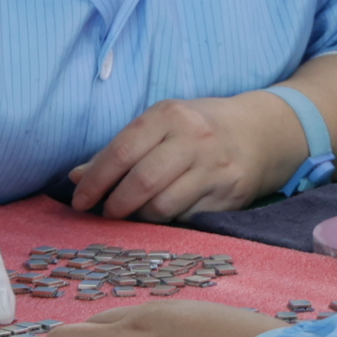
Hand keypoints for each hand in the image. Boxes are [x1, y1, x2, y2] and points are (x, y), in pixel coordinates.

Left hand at [70, 92, 308, 222]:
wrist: (261, 132)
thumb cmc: (198, 129)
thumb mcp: (160, 125)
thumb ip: (118, 150)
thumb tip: (76, 176)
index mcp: (169, 115)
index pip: (121, 151)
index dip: (95, 181)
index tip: (80, 200)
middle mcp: (194, 138)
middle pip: (142, 182)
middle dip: (115, 205)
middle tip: (106, 214)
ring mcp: (214, 167)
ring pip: (163, 206)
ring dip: (140, 218)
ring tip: (134, 214)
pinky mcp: (229, 194)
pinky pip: (186, 218)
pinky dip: (168, 222)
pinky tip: (164, 215)